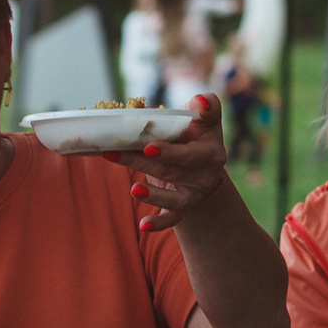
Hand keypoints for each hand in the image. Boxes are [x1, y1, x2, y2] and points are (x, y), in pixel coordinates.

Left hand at [103, 93, 232, 230]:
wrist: (201, 160)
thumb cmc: (195, 132)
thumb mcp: (202, 118)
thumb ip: (205, 105)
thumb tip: (200, 101)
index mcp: (212, 152)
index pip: (191, 154)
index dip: (171, 152)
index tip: (148, 146)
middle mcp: (206, 175)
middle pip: (172, 171)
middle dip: (141, 162)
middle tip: (115, 153)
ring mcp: (195, 193)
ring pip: (173, 198)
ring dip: (153, 195)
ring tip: (134, 189)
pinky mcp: (184, 206)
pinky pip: (174, 218)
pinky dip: (159, 223)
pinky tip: (143, 225)